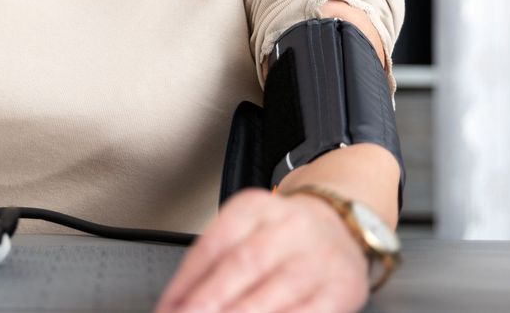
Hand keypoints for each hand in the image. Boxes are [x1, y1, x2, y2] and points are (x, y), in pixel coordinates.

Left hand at [154, 188, 368, 312]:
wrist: (341, 227)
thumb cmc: (281, 236)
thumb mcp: (243, 230)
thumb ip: (210, 264)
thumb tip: (176, 304)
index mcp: (254, 208)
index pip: (213, 244)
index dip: (186, 282)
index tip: (168, 308)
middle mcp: (289, 227)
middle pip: (244, 264)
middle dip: (209, 300)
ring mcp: (318, 258)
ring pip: (276, 290)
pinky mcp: (341, 289)